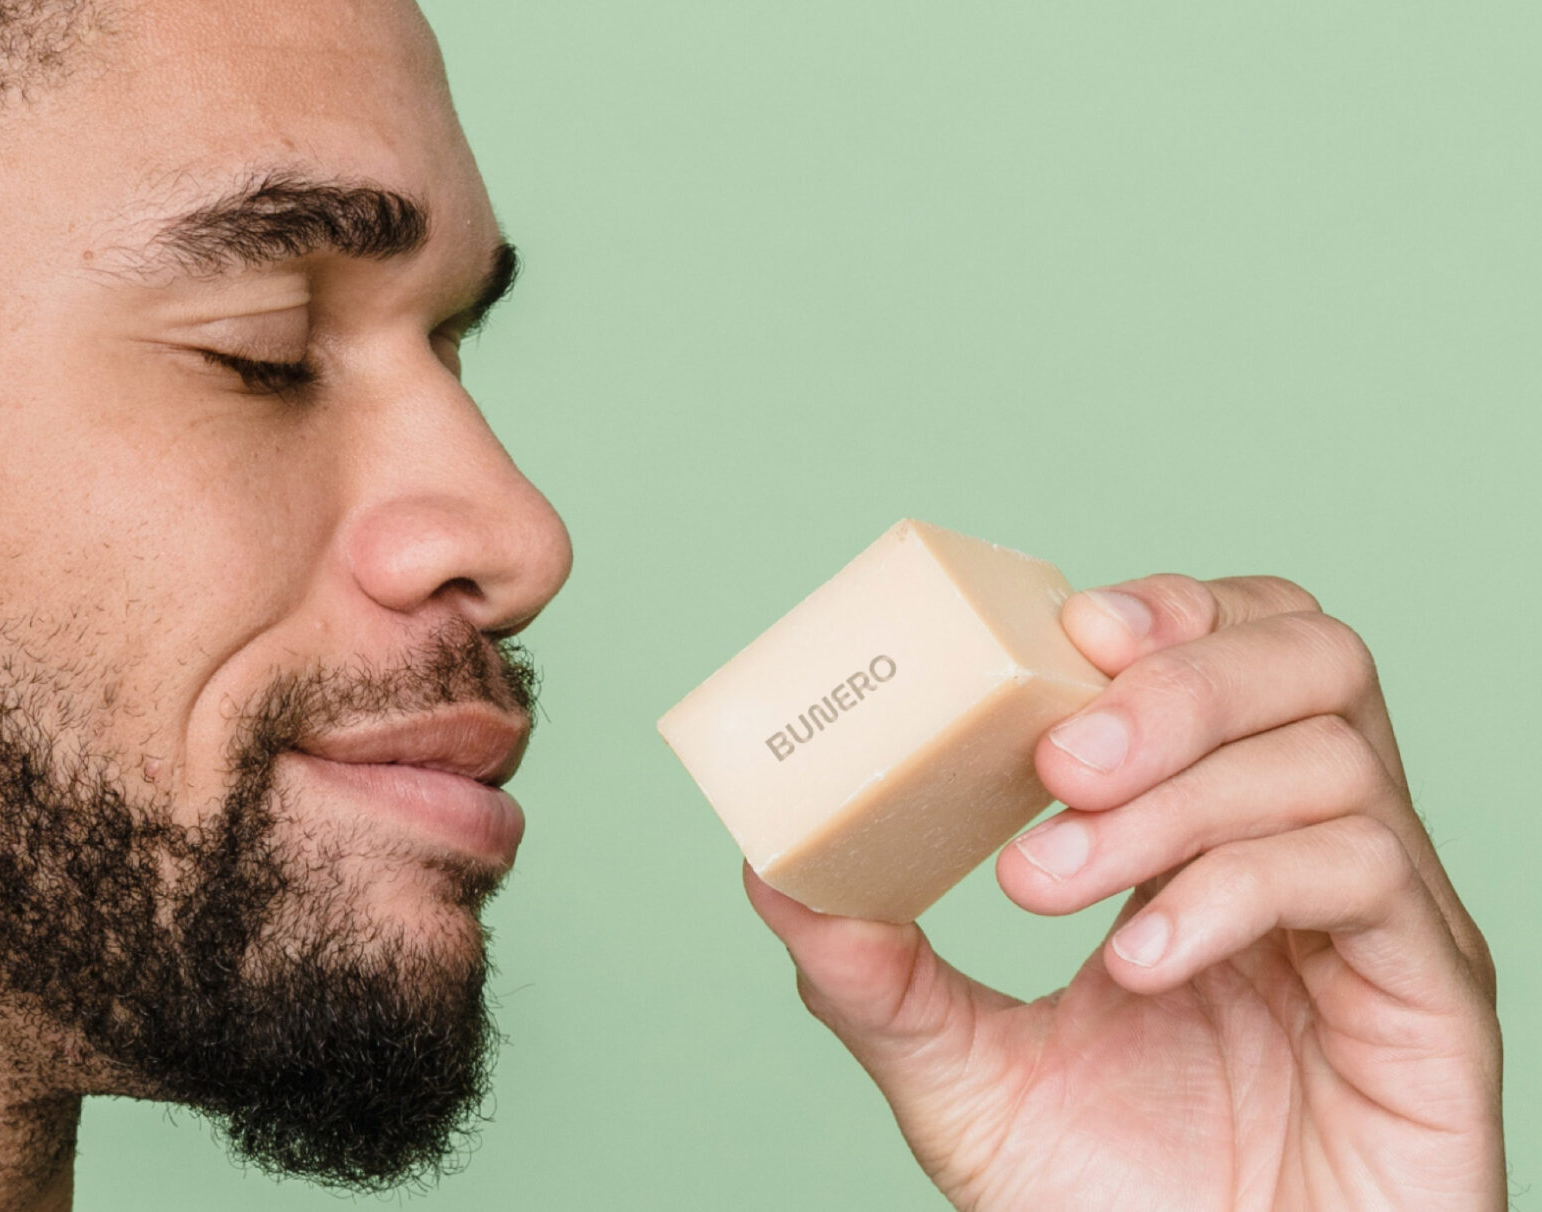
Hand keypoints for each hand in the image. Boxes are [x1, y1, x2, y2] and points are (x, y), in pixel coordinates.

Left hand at [746, 575, 1503, 1210]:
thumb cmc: (1117, 1206)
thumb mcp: (961, 1078)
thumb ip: (873, 974)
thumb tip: (769, 865)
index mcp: (1212, 839)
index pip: (1226, 647)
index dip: (1158, 611)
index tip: (1059, 629)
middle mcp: (1311, 853)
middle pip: (1310, 657)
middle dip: (1175, 678)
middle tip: (1054, 758)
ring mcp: (1384, 921)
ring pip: (1332, 752)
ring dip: (1173, 796)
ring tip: (1053, 882)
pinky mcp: (1437, 999)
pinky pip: (1364, 871)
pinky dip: (1233, 889)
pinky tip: (1141, 962)